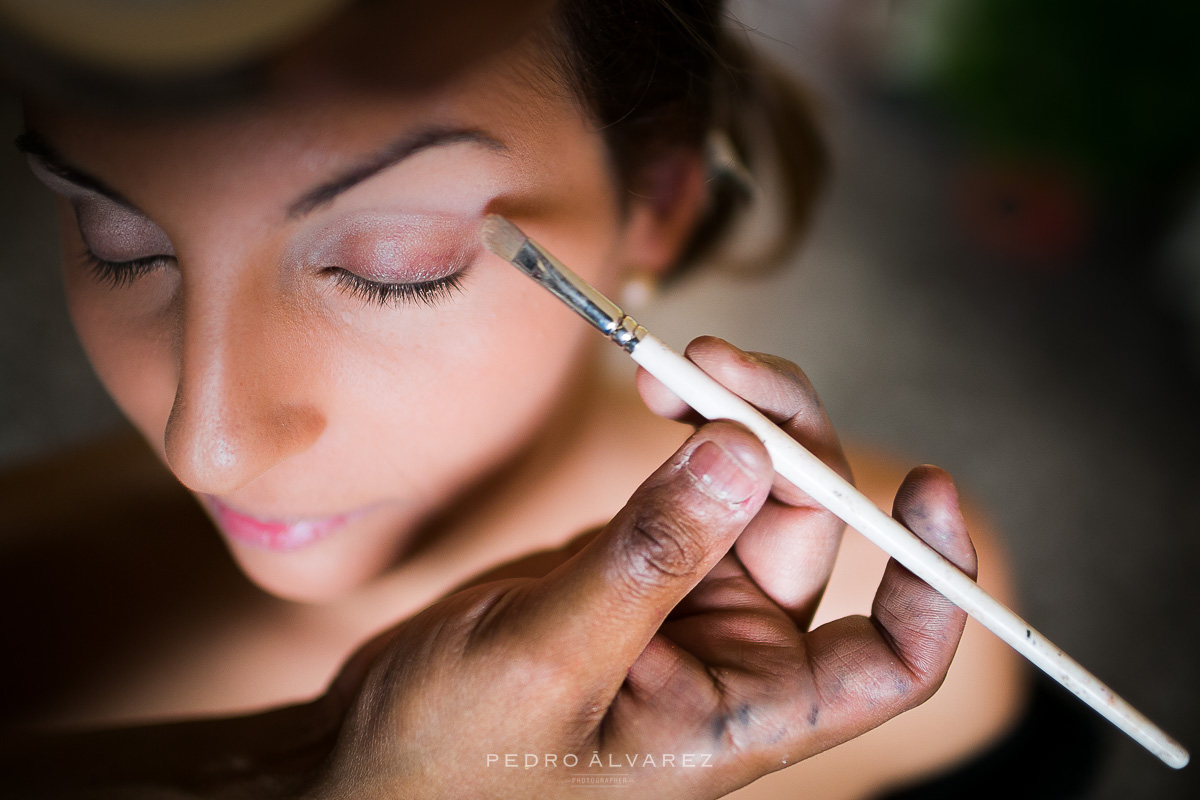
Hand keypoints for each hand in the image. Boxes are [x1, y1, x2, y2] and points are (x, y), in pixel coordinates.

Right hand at [302, 337, 978, 798]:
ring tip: (678, 365)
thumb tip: (745, 453)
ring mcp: (679, 600)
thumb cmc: (453, 763)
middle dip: (782, 434)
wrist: (368, 765)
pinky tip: (659, 391)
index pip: (889, 658)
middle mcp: (729, 653)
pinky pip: (685, 481)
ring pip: (751, 488)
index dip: (930, 579)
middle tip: (716, 365)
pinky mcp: (629, 562)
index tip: (925, 486)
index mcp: (742, 711)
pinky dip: (683, 430)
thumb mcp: (551, 660)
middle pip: (812, 525)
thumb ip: (650, 558)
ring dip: (731, 417)